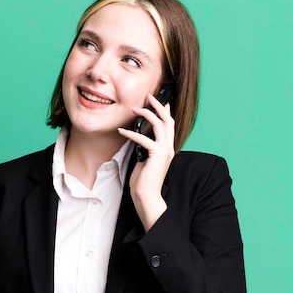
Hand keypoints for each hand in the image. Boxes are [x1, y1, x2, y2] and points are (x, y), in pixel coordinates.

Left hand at [118, 94, 175, 231]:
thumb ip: (145, 148)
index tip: (160, 101)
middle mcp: (169, 148)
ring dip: (146, 114)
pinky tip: (121, 131)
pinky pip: (144, 139)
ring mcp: (164, 151)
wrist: (147, 197)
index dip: (165, 111)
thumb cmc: (143, 182)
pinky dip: (132, 133)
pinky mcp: (157, 155)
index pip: (170, 125)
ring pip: (160, 125)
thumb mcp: (145, 160)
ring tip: (134, 110)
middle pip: (168, 120)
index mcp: (167, 149)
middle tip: (148, 96)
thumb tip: (139, 137)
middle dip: (158, 106)